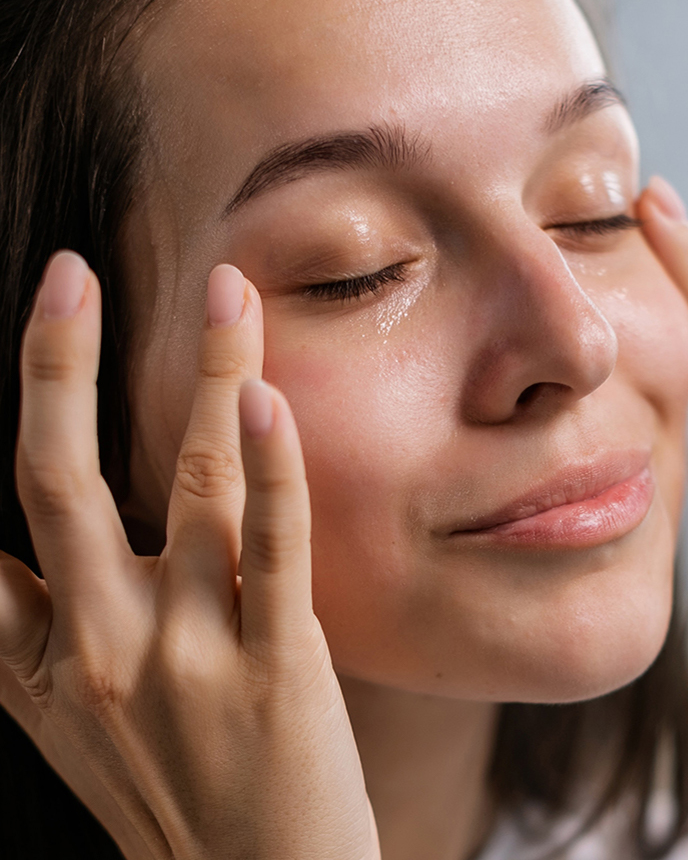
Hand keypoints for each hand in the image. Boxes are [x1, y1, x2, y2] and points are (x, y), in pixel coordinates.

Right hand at [0, 257, 378, 859]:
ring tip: (226, 291)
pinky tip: (266, 397)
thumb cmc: (174, 794)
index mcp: (41, 663)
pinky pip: (273, 547)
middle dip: (56, 366)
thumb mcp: (77, 723)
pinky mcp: (278, 666)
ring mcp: (189, 656)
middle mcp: (101, 650)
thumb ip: (40, 635)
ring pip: (189, 486)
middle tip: (69, 275)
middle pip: (55, 480)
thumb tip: (7, 552)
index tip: (20, 335)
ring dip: (207, 375)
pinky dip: (270, 466)